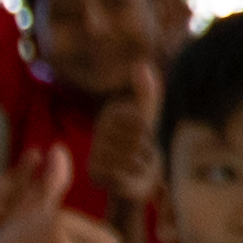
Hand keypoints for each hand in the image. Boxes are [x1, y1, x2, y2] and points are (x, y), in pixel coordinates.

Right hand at [83, 87, 161, 207]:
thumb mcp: (147, 117)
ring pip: (132, 158)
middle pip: (138, 141)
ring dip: (142, 165)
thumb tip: (142, 64)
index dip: (149, 133)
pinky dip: (132, 177)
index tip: (143, 137)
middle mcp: (99, 130)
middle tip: (141, 154)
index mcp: (110, 113)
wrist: (135, 178)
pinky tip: (127, 177)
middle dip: (147, 151)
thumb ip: (147, 93)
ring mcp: (94, 151)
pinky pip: (123, 173)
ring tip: (136, 165)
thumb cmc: (142, 144)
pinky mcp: (93, 172)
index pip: (141, 123)